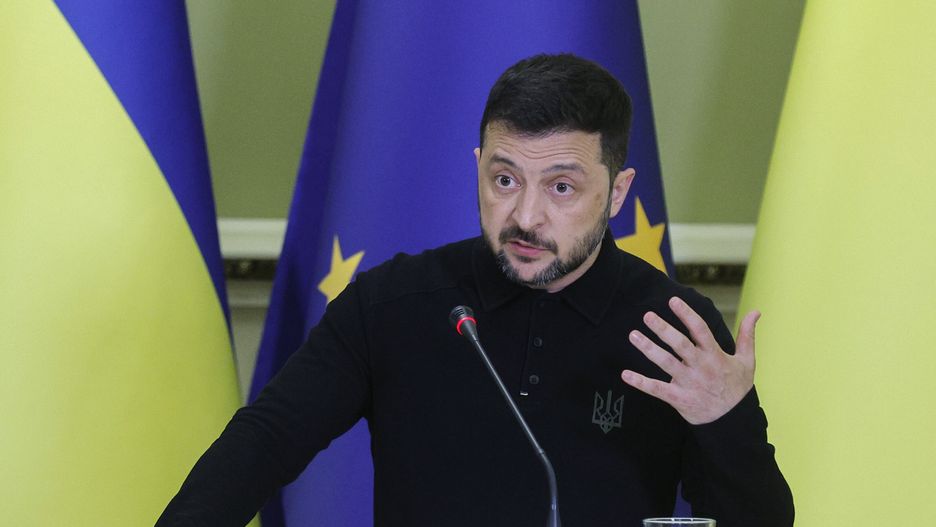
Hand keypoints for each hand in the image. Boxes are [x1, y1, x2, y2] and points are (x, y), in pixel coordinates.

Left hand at [620, 296, 757, 424]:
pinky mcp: (679, 399)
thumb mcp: (747, 361)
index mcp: (716, 356)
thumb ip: (747, 335)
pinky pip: (657, 390)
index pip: (700, 330)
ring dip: (648, 349)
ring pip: (666, 363)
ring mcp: (689, 383)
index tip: (673, 301)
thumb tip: (755, 312)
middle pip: (680, 345)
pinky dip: (641, 382)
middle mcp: (701, 367)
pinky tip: (625, 374)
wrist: (734, 421)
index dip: (687, 315)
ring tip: (633, 335)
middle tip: (647, 315)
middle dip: (663, 329)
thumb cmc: (738, 387)